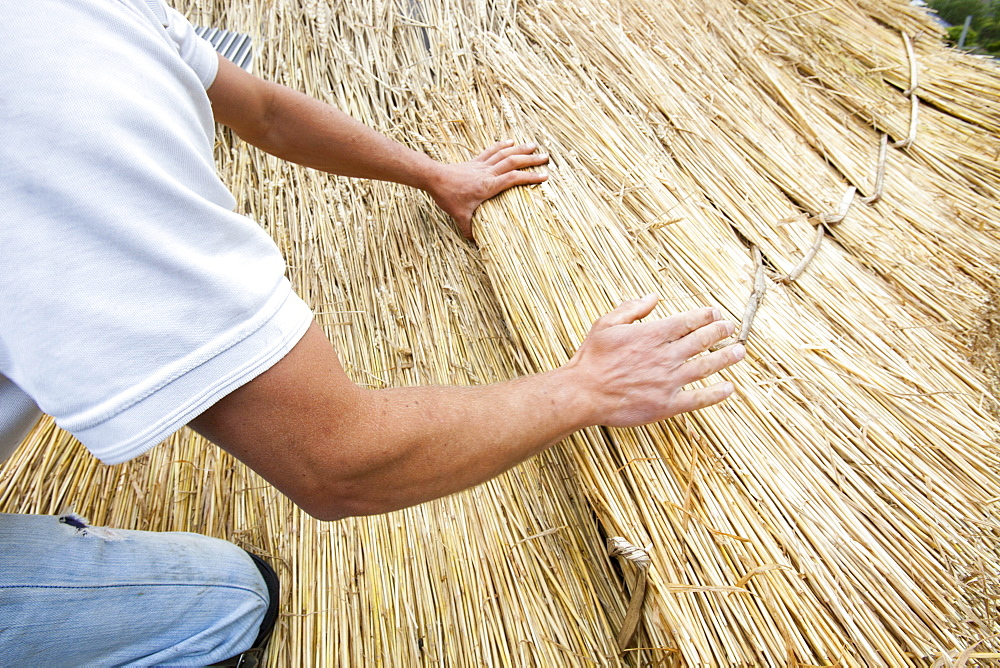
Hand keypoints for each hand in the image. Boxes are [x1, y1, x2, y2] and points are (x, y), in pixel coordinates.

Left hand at [428, 140, 548, 238]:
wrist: (434, 178)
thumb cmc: (448, 196)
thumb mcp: (459, 216)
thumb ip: (469, 229)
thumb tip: (476, 243)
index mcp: (488, 186)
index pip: (514, 179)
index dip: (530, 177)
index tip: (545, 176)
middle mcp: (488, 173)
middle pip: (513, 162)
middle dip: (530, 160)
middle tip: (546, 158)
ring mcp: (481, 165)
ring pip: (504, 153)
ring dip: (520, 149)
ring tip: (533, 146)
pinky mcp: (475, 161)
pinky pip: (491, 150)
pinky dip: (502, 145)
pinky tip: (510, 141)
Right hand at [564, 295, 743, 427]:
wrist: (583, 393)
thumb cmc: (592, 358)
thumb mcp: (606, 324)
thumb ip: (632, 308)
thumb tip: (653, 297)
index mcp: (652, 334)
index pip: (688, 321)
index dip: (706, 315)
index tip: (717, 313)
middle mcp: (665, 356)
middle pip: (702, 340)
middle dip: (720, 332)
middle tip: (731, 328)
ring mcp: (668, 381)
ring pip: (706, 366)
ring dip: (726, 358)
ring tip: (739, 352)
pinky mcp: (666, 405)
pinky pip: (698, 398)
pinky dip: (716, 394)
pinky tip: (728, 388)